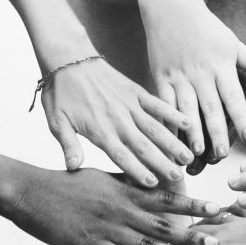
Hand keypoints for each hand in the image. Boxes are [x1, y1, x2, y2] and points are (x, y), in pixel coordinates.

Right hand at [9, 167, 223, 244]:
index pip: (167, 197)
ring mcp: (106, 228)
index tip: (217, 207)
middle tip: (217, 239)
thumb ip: (129, 183)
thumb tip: (155, 184)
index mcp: (125, 190)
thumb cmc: (67, 183)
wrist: (30, 191)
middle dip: (192, 233)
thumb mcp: (103, 178)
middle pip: (163, 223)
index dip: (193, 203)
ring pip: (146, 243)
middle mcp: (121, 208)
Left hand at [43, 54, 196, 186]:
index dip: (138, 171)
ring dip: (172, 143)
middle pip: (143, 146)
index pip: (122, 156)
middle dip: (162, 163)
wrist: (68, 59)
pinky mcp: (135, 91)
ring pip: (155, 127)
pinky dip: (171, 113)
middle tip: (180, 177)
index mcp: (99, 130)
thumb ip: (68, 145)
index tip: (153, 185)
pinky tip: (186, 123)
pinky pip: (156, 104)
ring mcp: (129, 105)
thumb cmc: (60, 93)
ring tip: (188, 157)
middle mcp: (118, 120)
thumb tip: (73, 168)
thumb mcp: (57, 122)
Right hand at [146, 0, 245, 164]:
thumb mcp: (232, 41)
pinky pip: (164, 103)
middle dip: (217, 133)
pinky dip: (168, 120)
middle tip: (222, 155)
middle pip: (211, 107)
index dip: (241, 116)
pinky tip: (170, 137)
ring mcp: (180, 76)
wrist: (171, 7)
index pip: (234, 96)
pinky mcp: (161, 77)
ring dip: (191, 132)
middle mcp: (201, 73)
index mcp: (221, 66)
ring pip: (187, 109)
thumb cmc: (205, 26)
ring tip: (196, 152)